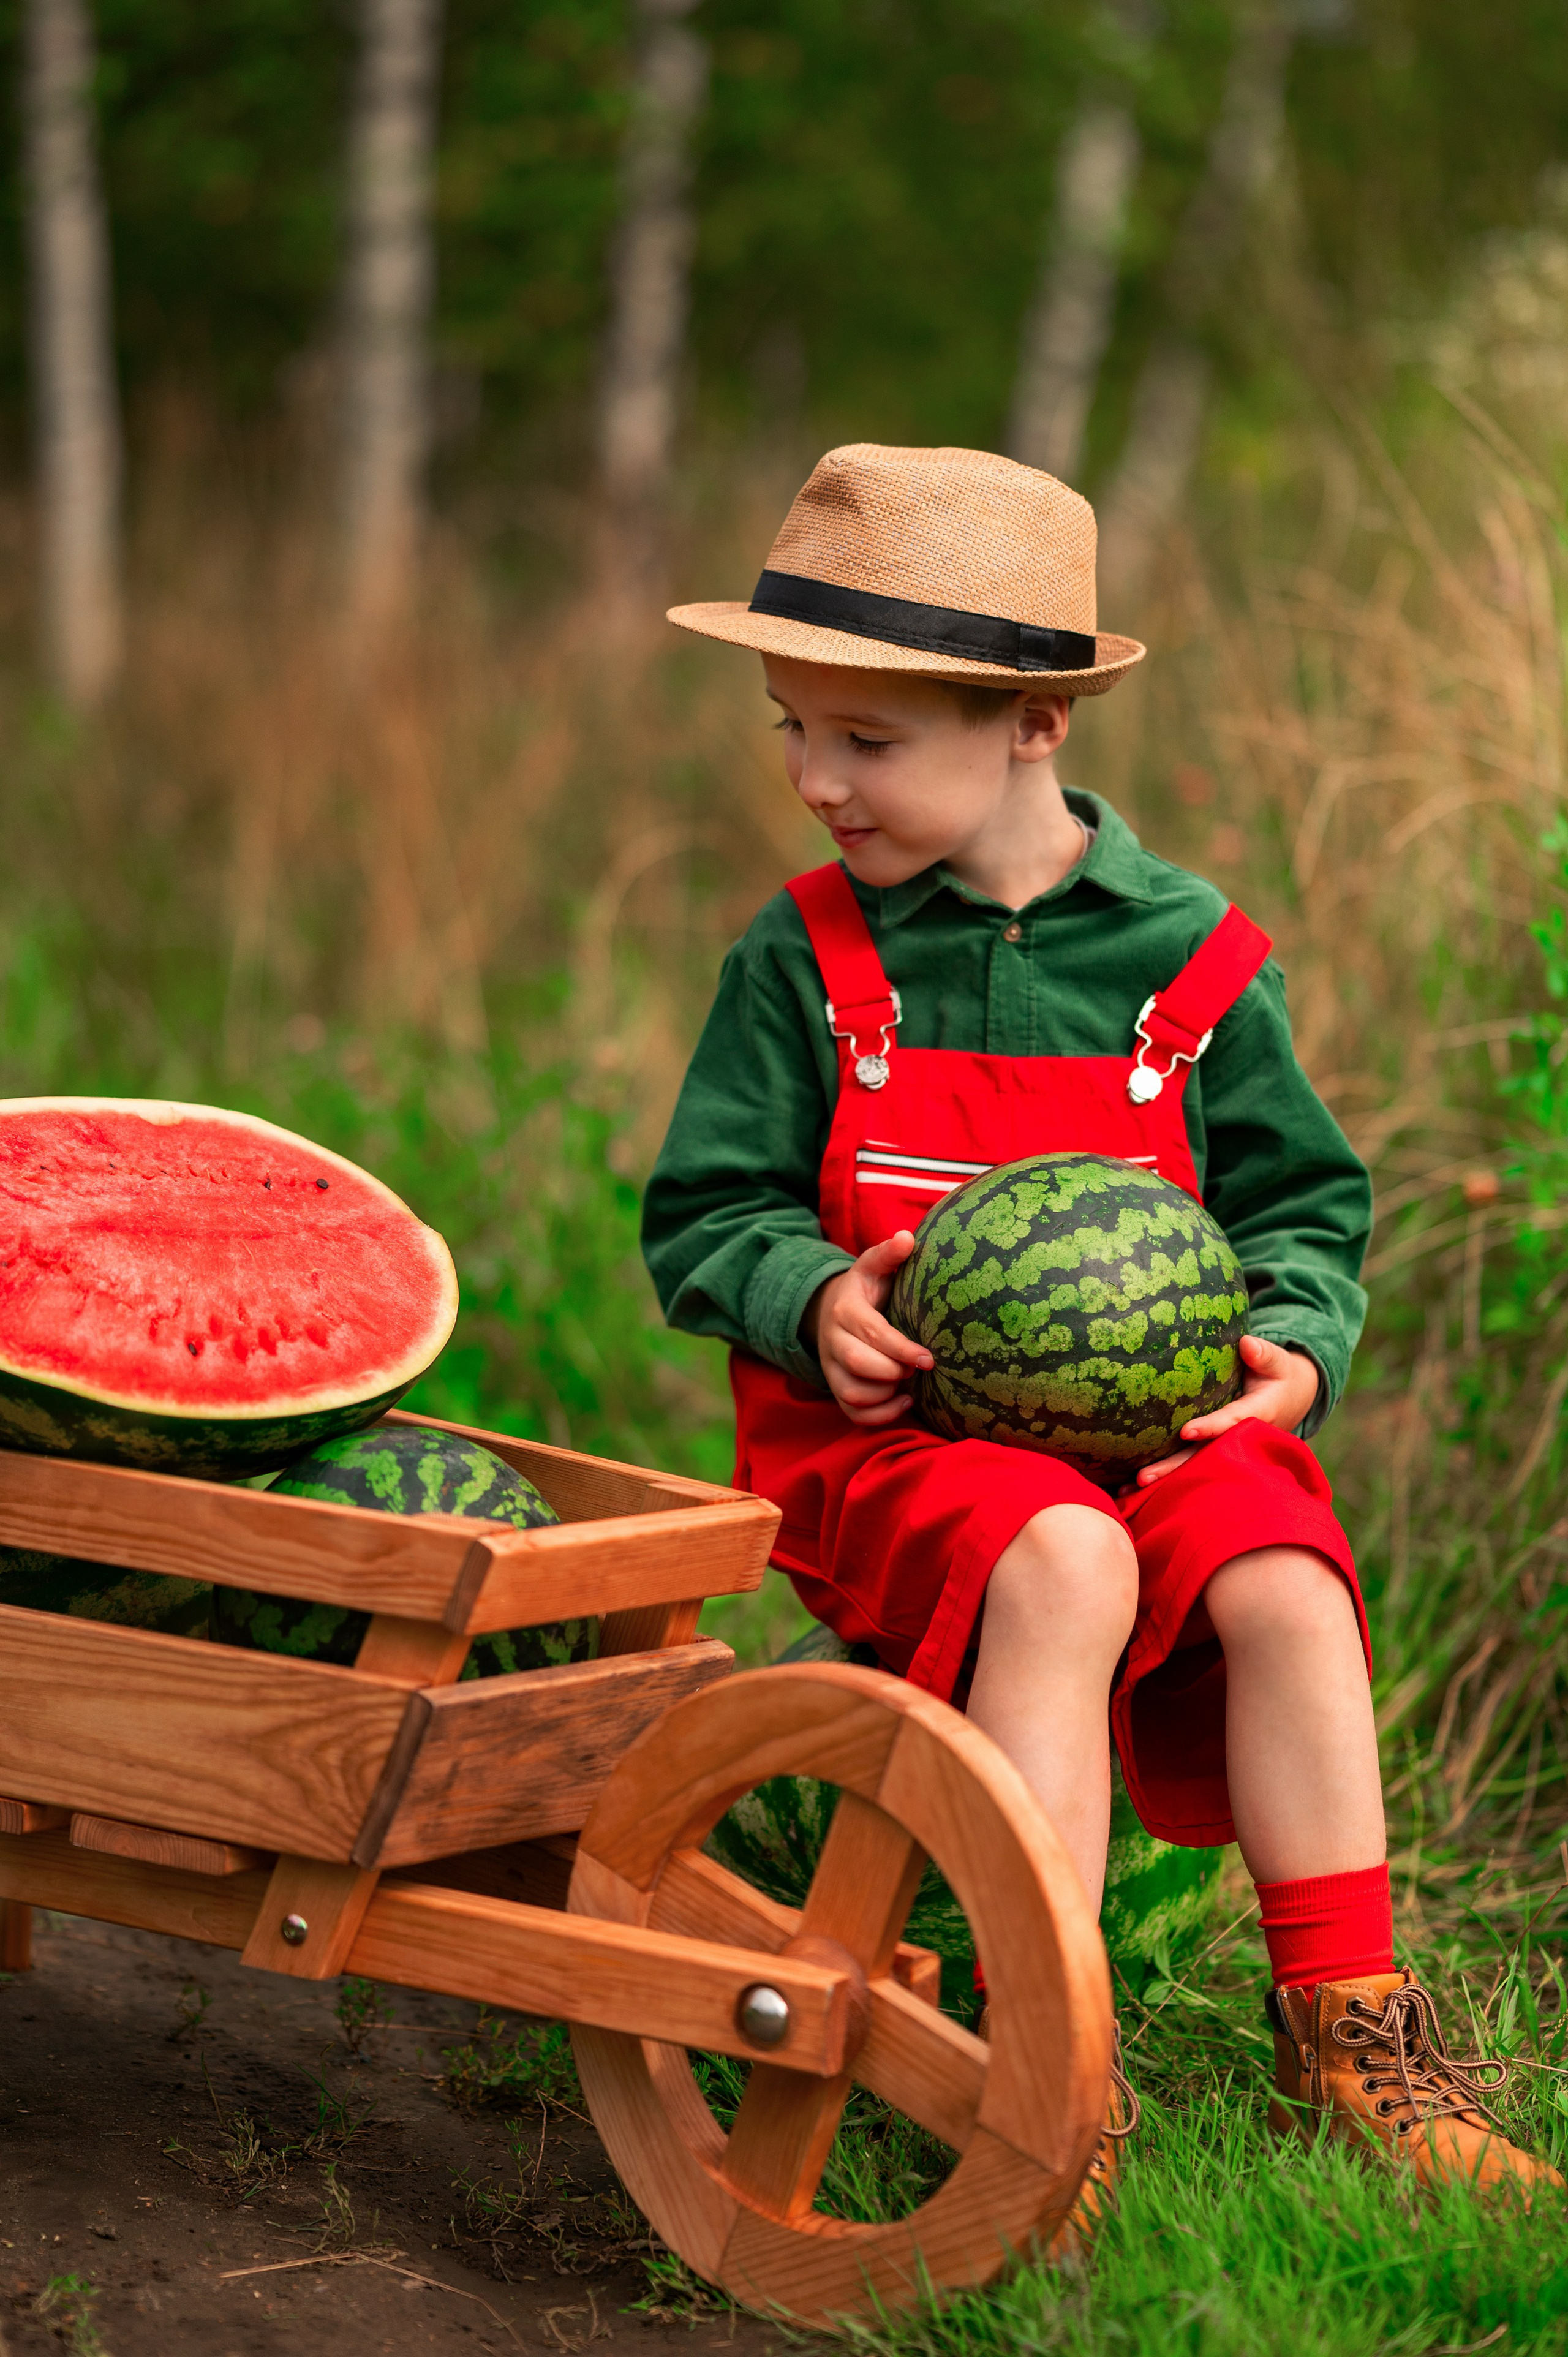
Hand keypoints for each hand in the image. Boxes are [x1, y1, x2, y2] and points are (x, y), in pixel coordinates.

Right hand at [804, 1231, 932, 1425]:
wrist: (832, 1310)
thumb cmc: (866, 1290)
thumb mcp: (874, 1267)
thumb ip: (889, 1254)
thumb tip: (907, 1238)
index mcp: (845, 1309)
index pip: (871, 1333)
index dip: (901, 1349)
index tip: (929, 1358)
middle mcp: (833, 1341)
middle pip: (858, 1365)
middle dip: (893, 1371)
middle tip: (918, 1367)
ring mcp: (832, 1368)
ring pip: (852, 1393)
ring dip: (886, 1394)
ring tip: (908, 1383)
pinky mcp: (837, 1389)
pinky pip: (852, 1414)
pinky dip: (879, 1415)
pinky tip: (904, 1401)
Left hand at [1130, 1333, 1319, 1489]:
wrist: (1286, 1400)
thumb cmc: (1276, 1375)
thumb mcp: (1277, 1362)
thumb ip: (1263, 1354)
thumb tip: (1247, 1344)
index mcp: (1257, 1415)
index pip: (1230, 1422)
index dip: (1210, 1428)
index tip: (1186, 1432)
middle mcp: (1237, 1437)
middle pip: (1204, 1455)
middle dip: (1175, 1468)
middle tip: (1144, 1477)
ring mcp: (1223, 1446)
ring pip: (1192, 1464)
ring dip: (1163, 1477)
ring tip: (1129, 1489)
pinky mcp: (1212, 1447)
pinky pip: (1187, 1462)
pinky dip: (1163, 1474)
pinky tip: (1129, 1487)